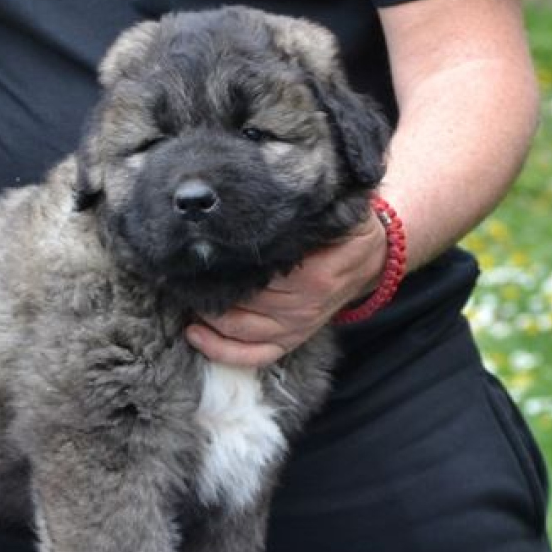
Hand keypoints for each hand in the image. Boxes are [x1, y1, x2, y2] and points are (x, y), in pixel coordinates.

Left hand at [185, 213, 386, 367]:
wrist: (369, 261)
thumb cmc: (345, 233)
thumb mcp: (339, 214)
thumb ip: (312, 208)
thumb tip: (274, 196)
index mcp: (314, 276)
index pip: (258, 274)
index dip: (224, 264)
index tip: (199, 252)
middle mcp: (302, 307)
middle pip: (242, 303)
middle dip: (209, 289)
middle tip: (181, 273)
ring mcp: (296, 328)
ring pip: (240, 330)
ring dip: (208, 317)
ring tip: (185, 296)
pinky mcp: (290, 341)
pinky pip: (253, 355)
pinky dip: (221, 350)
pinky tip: (194, 335)